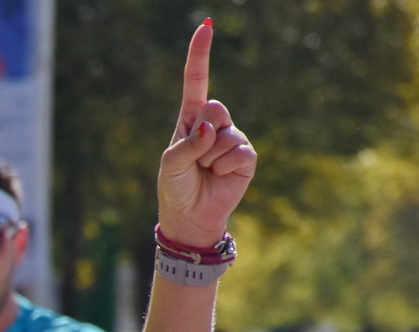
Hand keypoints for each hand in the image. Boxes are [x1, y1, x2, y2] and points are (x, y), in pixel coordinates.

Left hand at [157, 21, 256, 249]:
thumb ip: (188, 144)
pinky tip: (218, 176)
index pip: (196, 81)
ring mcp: (232, 138)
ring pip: (225, 134)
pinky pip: (238, 151)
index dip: (200, 55)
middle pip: (214, 108)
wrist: (190, 217)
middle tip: (195, 159)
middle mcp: (214, 124)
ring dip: (210, 157)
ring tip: (204, 171)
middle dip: (201, 136)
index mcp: (191, 119)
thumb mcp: (172, 164)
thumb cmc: (175, 188)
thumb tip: (210, 129)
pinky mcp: (246, 156)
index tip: (206, 27)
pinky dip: (224, 166)